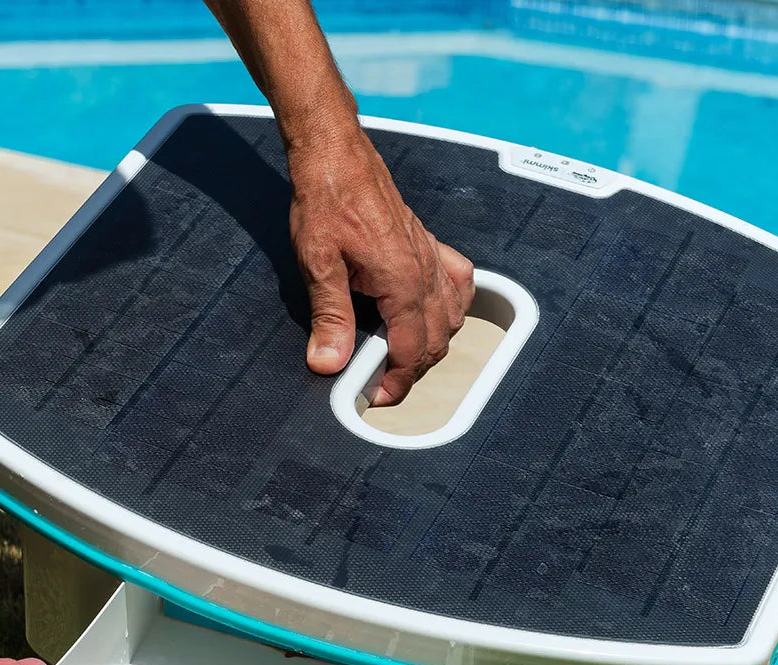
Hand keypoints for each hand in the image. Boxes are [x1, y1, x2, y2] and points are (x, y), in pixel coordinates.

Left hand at [287, 125, 474, 405]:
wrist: (336, 154)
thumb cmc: (327, 199)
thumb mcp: (318, 262)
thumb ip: (329, 316)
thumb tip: (328, 362)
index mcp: (402, 280)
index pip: (411, 349)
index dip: (395, 382)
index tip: (377, 397)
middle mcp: (425, 271)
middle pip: (435, 340)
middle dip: (411, 369)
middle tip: (380, 382)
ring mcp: (431, 257)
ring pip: (452, 318)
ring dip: (431, 343)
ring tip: (399, 355)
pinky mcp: (429, 244)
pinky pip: (459, 283)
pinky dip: (453, 307)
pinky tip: (434, 314)